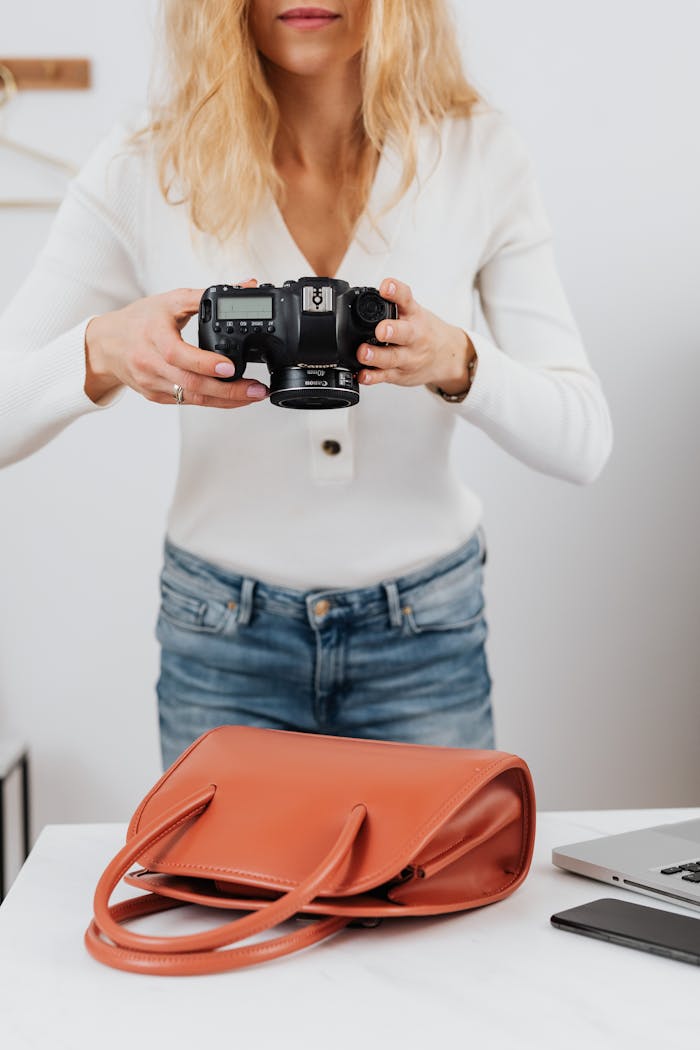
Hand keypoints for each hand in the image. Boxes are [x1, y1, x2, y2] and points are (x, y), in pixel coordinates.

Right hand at [84, 280, 268, 406]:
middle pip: (191, 383)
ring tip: (253, 396)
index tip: (230, 367)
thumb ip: (207, 295)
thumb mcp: (170, 301)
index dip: (205, 363)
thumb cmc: (139, 320)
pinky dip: (213, 402)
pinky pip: (188, 402)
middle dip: (228, 391)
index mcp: (152, 335)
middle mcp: (150, 363)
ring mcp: (153, 383)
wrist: (106, 345)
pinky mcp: (157, 397)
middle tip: (257, 390)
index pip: (177, 354)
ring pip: (192, 398)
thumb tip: (245, 285)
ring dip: (226, 400)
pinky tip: (233, 399)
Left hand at [355, 278, 475, 394]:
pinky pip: (385, 376)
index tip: (386, 287)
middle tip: (381, 329)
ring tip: (363, 353)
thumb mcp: (415, 312)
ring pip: (393, 358)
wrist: (449, 357)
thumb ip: (393, 303)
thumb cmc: (426, 333)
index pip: (406, 298)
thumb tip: (364, 294)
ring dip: (377, 356)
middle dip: (392, 330)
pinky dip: (373, 377)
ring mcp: (408, 357)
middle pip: (404, 333)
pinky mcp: (400, 374)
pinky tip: (363, 375)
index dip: (396, 291)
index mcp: (415, 315)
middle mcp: (414, 336)